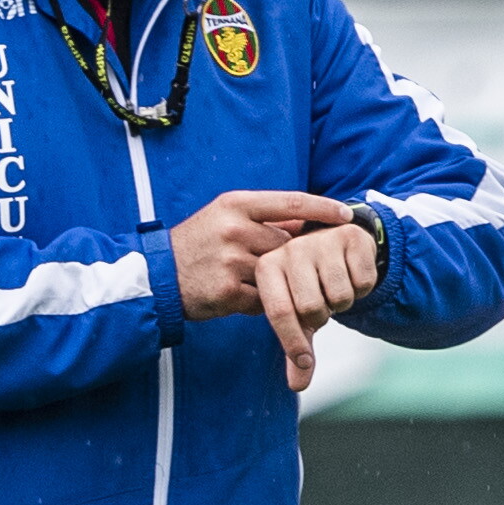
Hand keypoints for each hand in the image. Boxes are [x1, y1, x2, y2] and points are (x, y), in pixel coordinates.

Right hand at [172, 189, 356, 387]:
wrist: (156, 276)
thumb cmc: (196, 244)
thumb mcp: (223, 217)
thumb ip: (262, 219)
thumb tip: (308, 223)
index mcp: (235, 204)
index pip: (291, 202)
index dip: (323, 208)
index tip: (346, 215)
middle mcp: (235, 229)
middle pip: (288, 244)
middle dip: (295, 258)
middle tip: (300, 267)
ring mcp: (232, 260)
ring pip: (279, 274)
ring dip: (280, 283)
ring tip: (267, 284)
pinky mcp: (229, 291)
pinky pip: (263, 299)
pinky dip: (261, 302)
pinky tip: (243, 297)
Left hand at [250, 221, 377, 391]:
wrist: (334, 246)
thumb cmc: (309, 285)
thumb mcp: (298, 317)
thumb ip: (297, 350)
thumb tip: (297, 385)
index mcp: (267, 268)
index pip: (280, 313)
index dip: (293, 343)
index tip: (304, 361)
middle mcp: (289, 250)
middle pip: (313, 308)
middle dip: (323, 316)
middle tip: (321, 304)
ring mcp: (320, 240)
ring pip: (340, 296)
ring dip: (344, 302)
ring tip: (334, 286)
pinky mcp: (350, 235)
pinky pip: (363, 282)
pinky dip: (362, 287)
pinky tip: (351, 272)